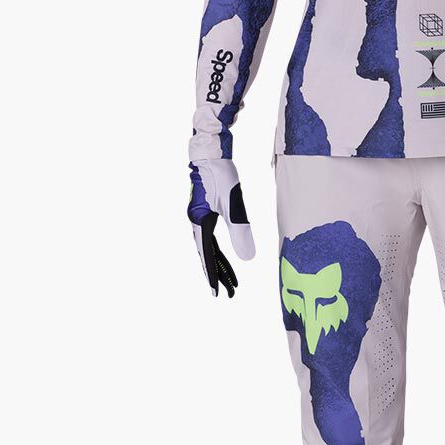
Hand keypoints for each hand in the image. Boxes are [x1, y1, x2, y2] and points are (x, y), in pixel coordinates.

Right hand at [187, 159, 255, 297]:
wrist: (211, 151)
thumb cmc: (221, 174)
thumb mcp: (233, 203)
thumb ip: (240, 230)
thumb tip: (248, 259)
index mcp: (199, 222)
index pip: (208, 255)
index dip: (214, 274)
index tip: (218, 293)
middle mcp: (196, 221)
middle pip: (208, 253)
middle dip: (219, 273)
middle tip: (229, 292)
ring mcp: (199, 215)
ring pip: (210, 245)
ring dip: (220, 261)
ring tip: (230, 279)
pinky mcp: (205, 209)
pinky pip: (211, 235)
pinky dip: (218, 247)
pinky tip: (223, 254)